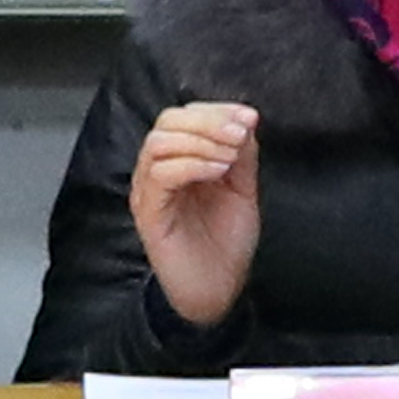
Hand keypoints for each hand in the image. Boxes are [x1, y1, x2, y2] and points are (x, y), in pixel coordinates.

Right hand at [130, 102, 260, 326]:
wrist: (217, 288)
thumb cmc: (225, 241)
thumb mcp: (242, 187)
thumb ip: (242, 154)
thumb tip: (246, 119)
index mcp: (180, 159)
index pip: (185, 116)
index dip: (217, 110)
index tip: (249, 116)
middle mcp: (158, 170)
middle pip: (168, 121)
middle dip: (209, 121)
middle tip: (239, 134)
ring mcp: (150, 191)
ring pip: (159, 143)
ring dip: (201, 140)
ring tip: (229, 157)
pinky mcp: (149, 213)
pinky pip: (160, 175)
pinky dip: (192, 164)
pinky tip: (217, 172)